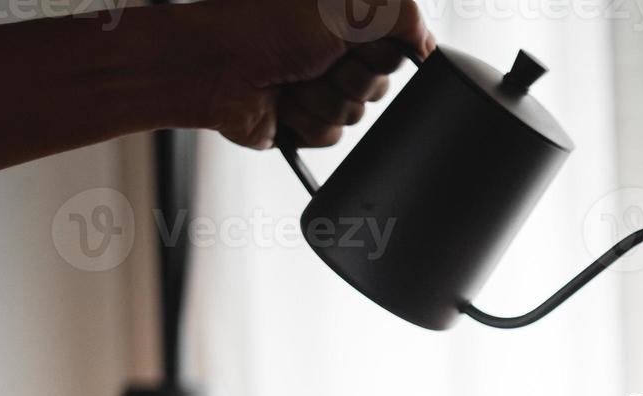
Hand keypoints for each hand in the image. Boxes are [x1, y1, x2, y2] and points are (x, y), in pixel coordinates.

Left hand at [187, 0, 435, 149]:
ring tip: (293, 80)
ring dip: (323, 100)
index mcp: (350, 21)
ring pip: (356, 116)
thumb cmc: (264, 25)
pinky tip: (284, 103)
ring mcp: (320, 88)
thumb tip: (430, 46)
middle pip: (382, 88)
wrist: (212, 65)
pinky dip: (306, 121)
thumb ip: (403, 16)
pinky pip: (331, 136)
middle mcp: (337, 52)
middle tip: (318, 60)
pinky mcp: (304, 121)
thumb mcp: (349, 4)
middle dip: (350, 79)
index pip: (401, 50)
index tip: (356, 42)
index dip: (381, 53)